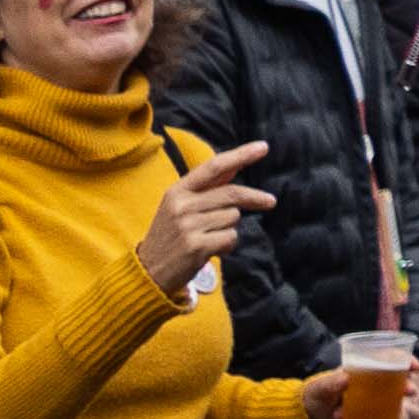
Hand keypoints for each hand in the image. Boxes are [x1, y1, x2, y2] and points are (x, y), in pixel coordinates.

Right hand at [138, 142, 274, 299]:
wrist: (148, 271)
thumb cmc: (170, 236)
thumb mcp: (179, 207)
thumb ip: (207, 187)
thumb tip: (235, 167)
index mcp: (177, 191)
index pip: (213, 167)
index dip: (240, 155)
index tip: (262, 147)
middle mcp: (181, 206)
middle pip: (231, 193)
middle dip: (255, 197)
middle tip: (270, 201)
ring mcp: (188, 226)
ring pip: (233, 217)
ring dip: (228, 227)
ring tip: (208, 237)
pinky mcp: (197, 246)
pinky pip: (231, 237)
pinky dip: (227, 245)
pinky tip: (210, 250)